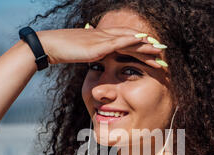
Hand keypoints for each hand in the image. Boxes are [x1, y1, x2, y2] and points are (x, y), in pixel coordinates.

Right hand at [36, 26, 164, 68]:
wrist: (51, 46)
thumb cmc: (65, 51)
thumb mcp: (85, 54)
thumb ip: (95, 55)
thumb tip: (101, 60)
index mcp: (104, 40)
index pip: (127, 42)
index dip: (141, 47)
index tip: (153, 54)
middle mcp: (106, 37)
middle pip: (132, 40)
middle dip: (149, 47)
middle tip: (163, 53)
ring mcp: (102, 40)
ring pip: (129, 40)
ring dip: (145, 45)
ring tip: (159, 51)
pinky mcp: (98, 46)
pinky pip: (118, 42)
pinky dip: (131, 41)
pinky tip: (142, 42)